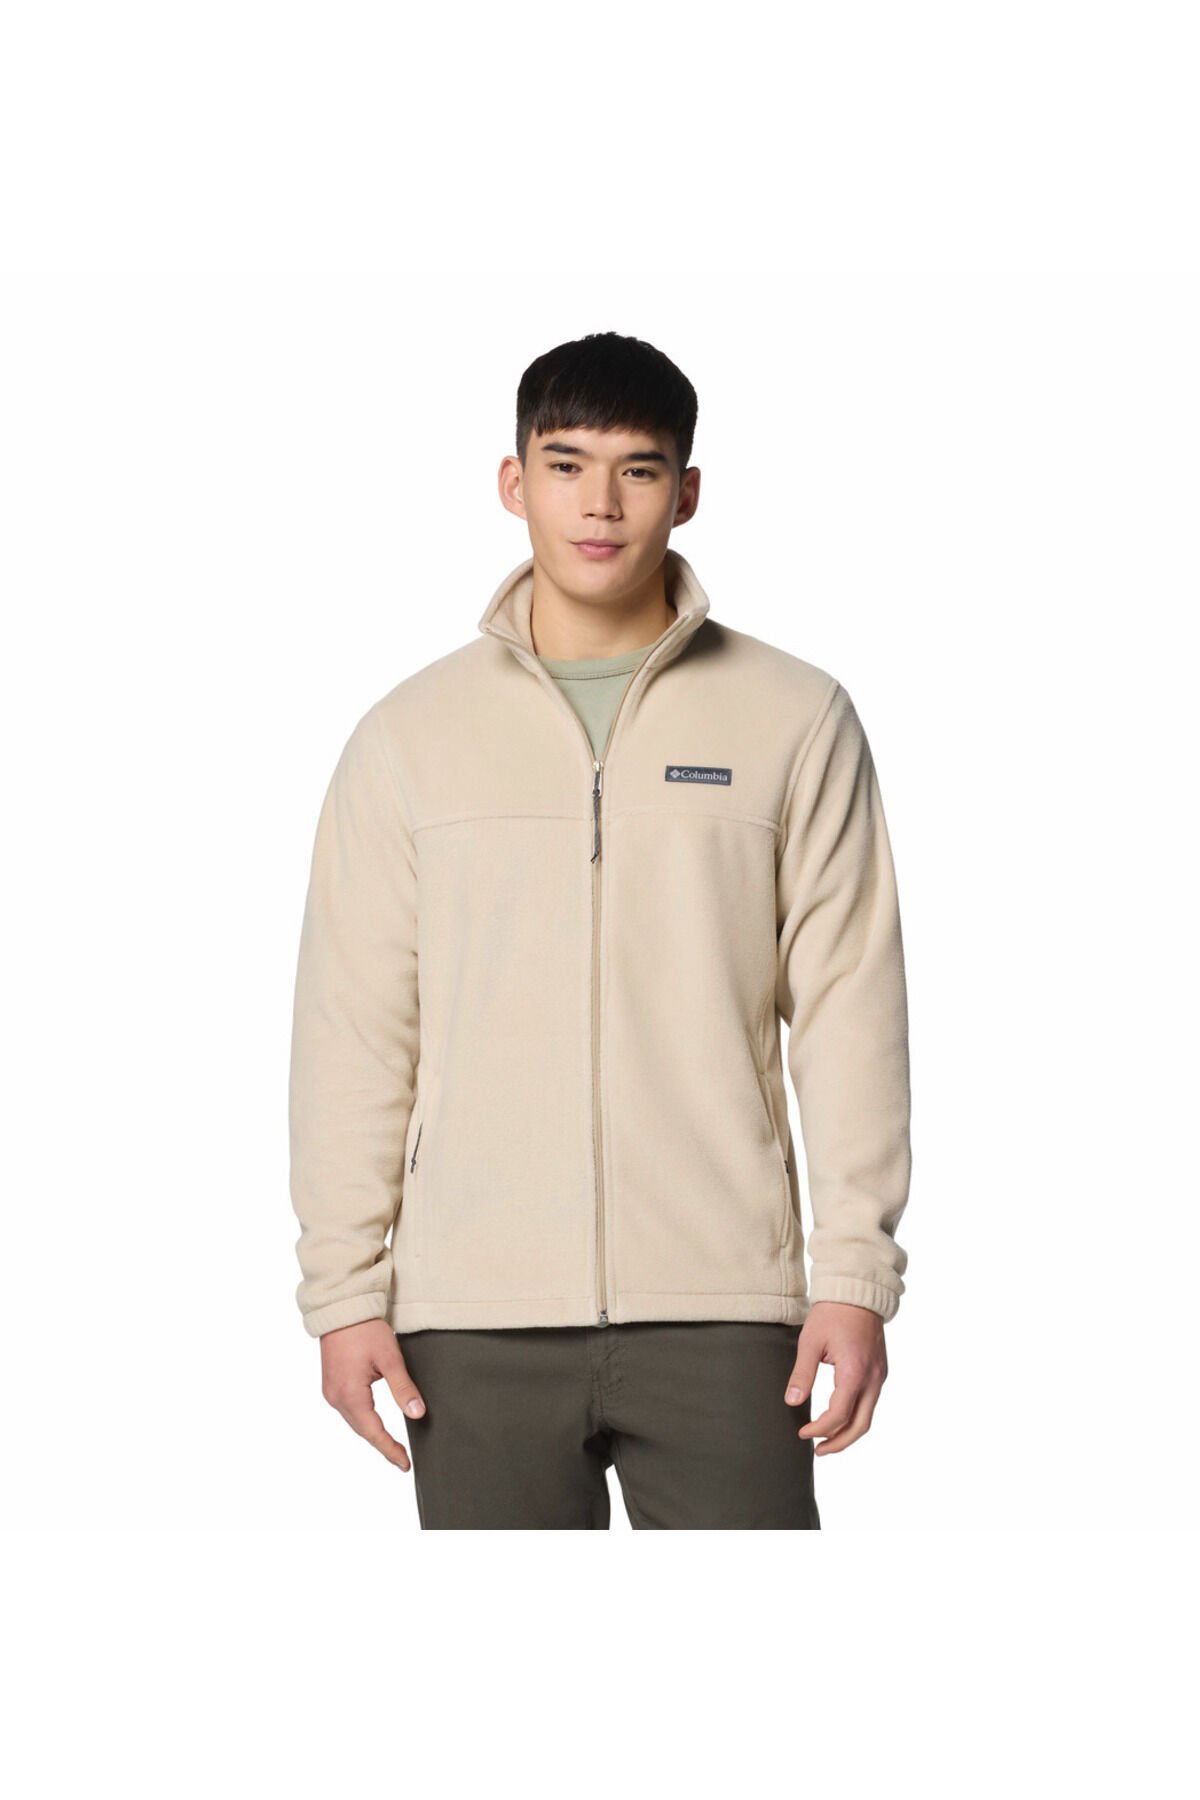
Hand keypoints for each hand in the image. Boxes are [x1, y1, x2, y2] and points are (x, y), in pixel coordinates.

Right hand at [319, 1319, 426, 1470]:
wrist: (342, 1308)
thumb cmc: (365, 1329)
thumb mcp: (390, 1358)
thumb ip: (403, 1388)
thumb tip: (417, 1414)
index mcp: (350, 1394)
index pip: (374, 1432)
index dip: (390, 1449)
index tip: (405, 1464)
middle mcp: (336, 1397)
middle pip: (362, 1430)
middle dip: (382, 1445)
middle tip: (402, 1459)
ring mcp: (330, 1391)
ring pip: (354, 1421)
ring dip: (372, 1433)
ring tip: (391, 1445)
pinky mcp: (331, 1383)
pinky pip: (348, 1409)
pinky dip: (363, 1420)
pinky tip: (374, 1422)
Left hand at [783, 1300, 888, 1454]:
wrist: (857, 1291)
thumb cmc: (832, 1313)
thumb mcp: (810, 1342)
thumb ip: (802, 1375)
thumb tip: (792, 1402)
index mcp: (854, 1372)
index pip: (838, 1415)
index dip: (819, 1429)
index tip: (802, 1433)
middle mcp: (872, 1378)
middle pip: (860, 1426)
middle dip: (839, 1443)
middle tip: (818, 1450)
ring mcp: (879, 1375)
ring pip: (868, 1416)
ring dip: (848, 1432)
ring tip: (826, 1439)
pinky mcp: (879, 1370)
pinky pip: (870, 1402)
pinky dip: (855, 1416)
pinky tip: (839, 1416)